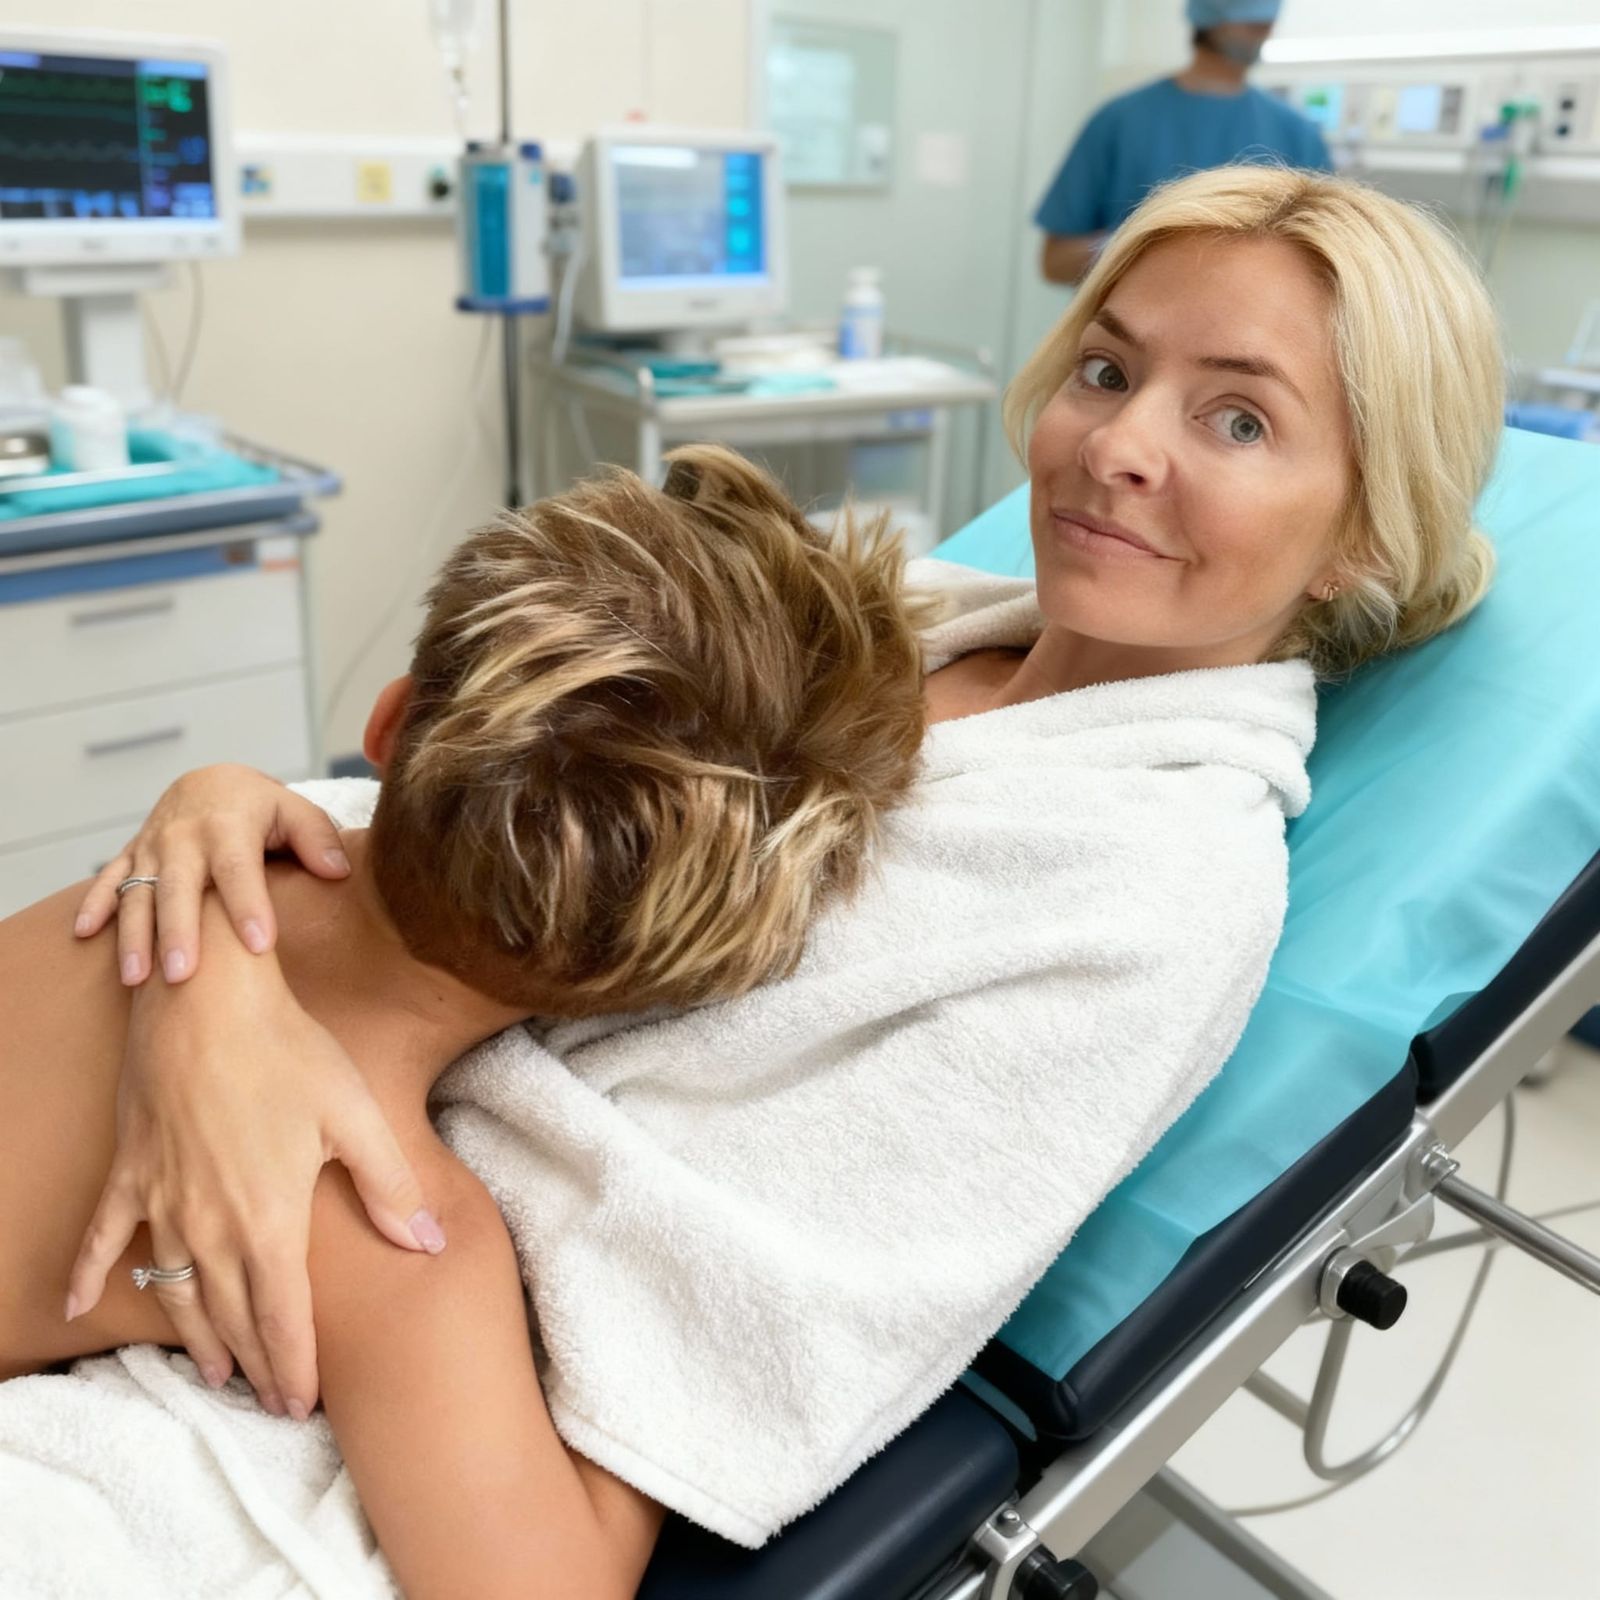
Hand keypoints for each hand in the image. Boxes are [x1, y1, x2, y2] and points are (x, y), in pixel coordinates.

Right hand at [65, 917, 444, 1417]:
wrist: (208, 1004)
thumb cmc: (288, 1053)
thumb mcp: (356, 1116)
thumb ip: (390, 1186)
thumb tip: (429, 1242)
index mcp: (270, 1221)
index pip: (283, 1318)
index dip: (294, 1366)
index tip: (303, 1402)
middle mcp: (209, 1227)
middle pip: (231, 1316)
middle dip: (255, 1363)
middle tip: (271, 1401)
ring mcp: (162, 1204)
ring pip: (175, 1292)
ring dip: (195, 1338)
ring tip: (215, 1373)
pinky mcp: (129, 1173)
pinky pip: (102, 1238)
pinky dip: (88, 1275)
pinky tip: (75, 1309)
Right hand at [72, 764, 351, 985]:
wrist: (211, 783)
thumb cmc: (264, 809)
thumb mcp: (296, 811)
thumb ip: (318, 839)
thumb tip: (338, 871)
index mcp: (229, 825)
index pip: (239, 869)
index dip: (248, 905)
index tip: (260, 945)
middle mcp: (184, 837)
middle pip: (179, 888)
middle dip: (179, 932)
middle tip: (183, 976)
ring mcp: (153, 847)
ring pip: (139, 892)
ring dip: (135, 934)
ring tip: (138, 980)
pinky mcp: (131, 855)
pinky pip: (108, 880)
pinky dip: (95, 905)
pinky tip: (84, 935)